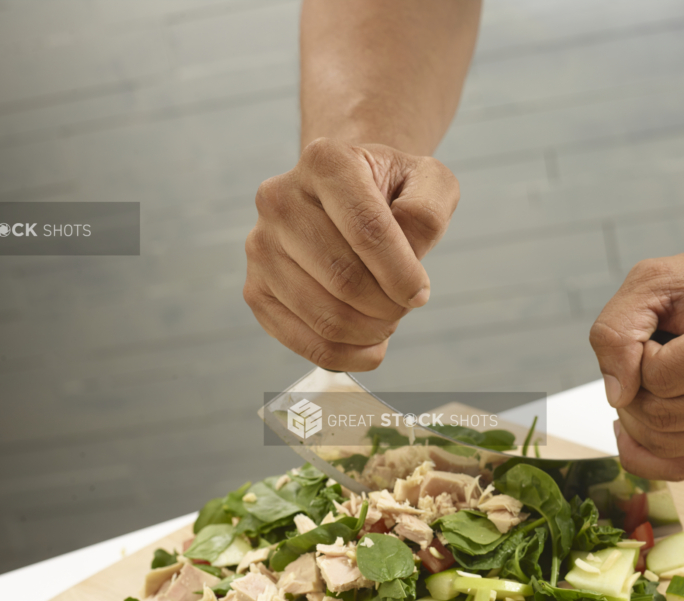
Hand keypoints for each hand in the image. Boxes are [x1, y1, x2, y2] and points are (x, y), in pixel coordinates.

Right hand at [244, 138, 459, 370]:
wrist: (344, 198)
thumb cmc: (389, 193)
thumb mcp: (427, 182)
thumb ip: (429, 210)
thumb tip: (409, 252)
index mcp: (325, 162)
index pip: (367, 231)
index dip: (402, 274)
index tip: (420, 293)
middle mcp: (279, 200)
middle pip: (344, 279)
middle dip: (389, 306)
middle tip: (404, 304)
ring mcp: (260, 247)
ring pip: (325, 317)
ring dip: (371, 331)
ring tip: (386, 318)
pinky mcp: (255, 291)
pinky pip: (305, 344)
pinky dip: (347, 355)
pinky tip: (368, 343)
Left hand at [589, 237, 683, 479]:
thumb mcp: (650, 281)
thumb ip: (616, 331)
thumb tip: (617, 396)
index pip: (659, 378)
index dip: (637, 356)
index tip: (657, 334)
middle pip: (663, 420)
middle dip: (634, 392)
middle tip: (647, 358)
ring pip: (669, 449)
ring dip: (641, 419)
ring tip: (654, 381)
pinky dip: (650, 453)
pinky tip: (635, 427)